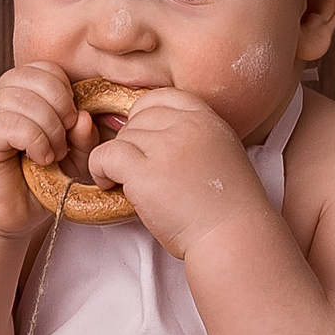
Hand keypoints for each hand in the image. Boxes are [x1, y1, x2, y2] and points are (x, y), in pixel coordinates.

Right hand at [0, 62, 103, 237]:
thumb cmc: (30, 190)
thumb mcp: (69, 163)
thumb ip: (81, 140)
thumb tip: (84, 117)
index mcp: (20, 98)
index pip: (46, 69)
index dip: (66, 92)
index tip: (72, 125)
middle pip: (37, 74)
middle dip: (62, 105)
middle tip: (64, 139)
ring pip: (25, 97)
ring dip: (49, 127)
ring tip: (52, 154)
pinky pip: (11, 121)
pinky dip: (35, 139)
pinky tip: (40, 158)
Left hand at [84, 88, 264, 256]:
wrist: (234, 237)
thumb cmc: (226, 207)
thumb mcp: (220, 153)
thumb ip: (191, 136)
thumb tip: (148, 131)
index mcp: (207, 118)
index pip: (161, 97)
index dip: (144, 117)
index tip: (144, 143)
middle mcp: (188, 126)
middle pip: (138, 118)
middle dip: (133, 144)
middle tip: (138, 171)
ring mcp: (167, 146)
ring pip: (120, 138)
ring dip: (117, 161)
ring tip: (127, 184)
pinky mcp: (145, 171)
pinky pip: (105, 155)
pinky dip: (100, 170)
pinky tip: (110, 185)